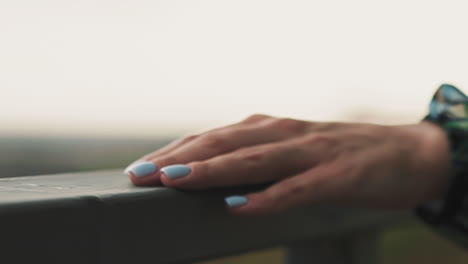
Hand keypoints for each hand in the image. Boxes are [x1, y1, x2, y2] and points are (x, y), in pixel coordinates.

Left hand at [126, 115, 450, 214]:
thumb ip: (259, 159)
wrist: (408, 152)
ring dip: (213, 169)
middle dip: (180, 158)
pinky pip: (298, 187)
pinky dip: (268, 197)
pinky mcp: (339, 174)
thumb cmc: (342, 155)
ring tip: (176, 181)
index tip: (141, 168)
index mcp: (271, 129)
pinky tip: (240, 207)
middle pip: (223, 142)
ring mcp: (312, 151)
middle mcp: (284, 133)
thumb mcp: (293, 153)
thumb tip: (217, 179)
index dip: (175, 151)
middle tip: (141, 174)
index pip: (213, 137)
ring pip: (254, 158)